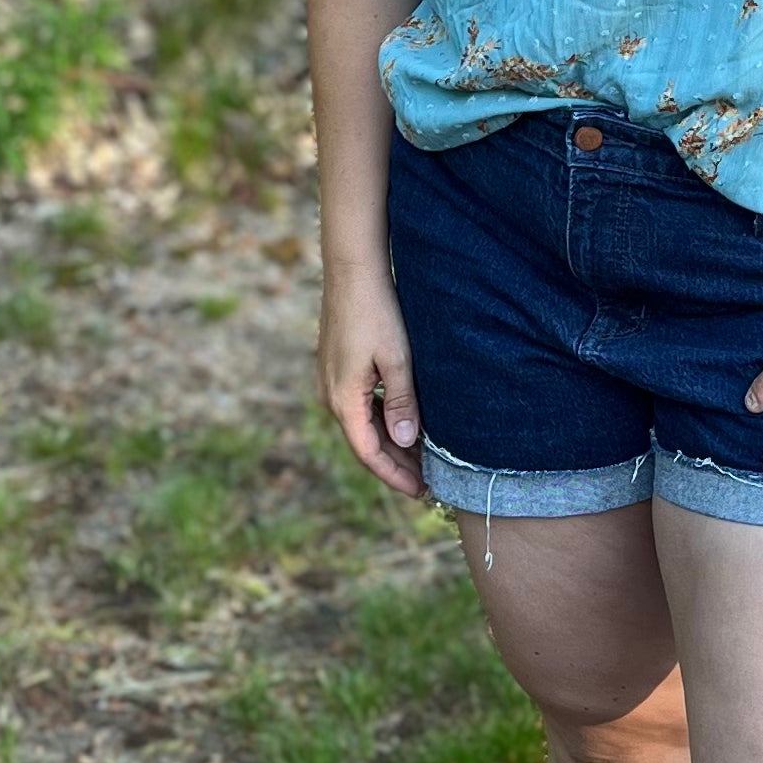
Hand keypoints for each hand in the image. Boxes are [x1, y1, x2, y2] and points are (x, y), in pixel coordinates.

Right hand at [319, 265, 425, 495]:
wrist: (352, 270)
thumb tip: (405, 443)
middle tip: (431, 481)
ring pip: (364, 426)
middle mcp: (331, 396)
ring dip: (392, 443)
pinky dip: (384, 421)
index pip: (369, 454)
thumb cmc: (377, 311)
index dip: (395, 476)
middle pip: (365, 443)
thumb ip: (401, 403)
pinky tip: (407, 423)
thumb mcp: (396, 359)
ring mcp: (332, 382)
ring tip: (424, 457)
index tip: (422, 491)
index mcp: (342, 399)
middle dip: (397, 464)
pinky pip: (361, 407)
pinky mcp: (338, 369)